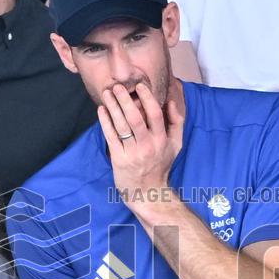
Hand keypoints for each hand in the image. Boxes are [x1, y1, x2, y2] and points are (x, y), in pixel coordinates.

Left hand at [98, 82, 183, 206]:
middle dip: (125, 99)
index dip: (147, 98)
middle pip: (135, 118)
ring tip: (106, 93)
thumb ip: (176, 122)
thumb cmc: (161, 166)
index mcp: (162, 141)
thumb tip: (171, 100)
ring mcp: (132, 153)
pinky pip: (111, 137)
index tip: (139, 85)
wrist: (148, 193)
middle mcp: (148, 146)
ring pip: (121, 126)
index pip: (155, 115)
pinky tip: (102, 110)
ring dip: (113, 107)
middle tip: (117, 86)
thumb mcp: (176, 145)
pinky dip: (105, 122)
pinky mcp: (119, 159)